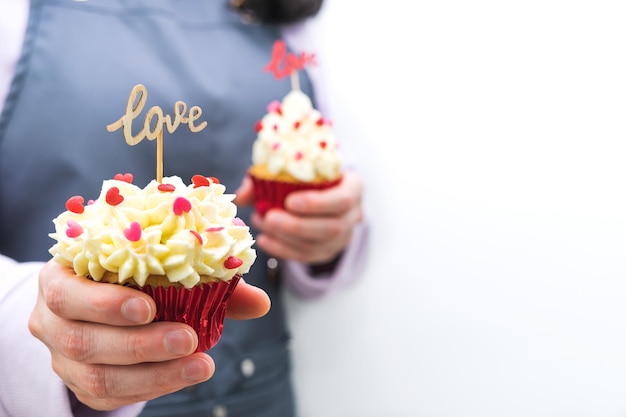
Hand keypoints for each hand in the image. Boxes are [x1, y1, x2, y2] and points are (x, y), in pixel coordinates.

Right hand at [28, 261, 269, 410]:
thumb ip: (205, 280)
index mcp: (62, 278)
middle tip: (188, 338)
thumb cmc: (131, 276)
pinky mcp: (79, 384)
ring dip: (152, 374)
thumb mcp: (156, 267)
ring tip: (198, 365)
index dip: (103, 302)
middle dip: (139, 343)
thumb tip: (261, 303)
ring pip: (95, 377)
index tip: (149, 305)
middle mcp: (50, 320)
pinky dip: (148, 388)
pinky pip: (107, 397)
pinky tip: (182, 376)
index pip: (66, 292)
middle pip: (83, 340)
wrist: (96, 303)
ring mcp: (60, 357)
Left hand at [236, 170, 363, 264]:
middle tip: (269, 218)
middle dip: (296, 226)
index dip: (317, 203)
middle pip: (331, 228)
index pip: (344, 199)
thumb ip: (267, 177)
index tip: (289, 201)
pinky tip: (264, 240)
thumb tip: (242, 195)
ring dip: (286, 239)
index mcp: (353, 187)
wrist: (319, 191)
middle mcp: (354, 214)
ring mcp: (343, 237)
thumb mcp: (293, 168)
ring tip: (263, 226)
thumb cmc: (306, 175)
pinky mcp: (329, 251)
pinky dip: (283, 250)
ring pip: (319, 246)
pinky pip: (308, 256)